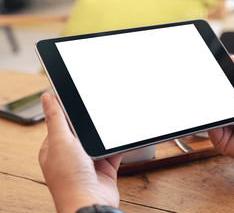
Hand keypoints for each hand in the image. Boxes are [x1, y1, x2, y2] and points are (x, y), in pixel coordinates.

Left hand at [38, 93, 122, 212]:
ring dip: (106, 134)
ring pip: (99, 140)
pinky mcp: (105, 167)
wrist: (90, 202)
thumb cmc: (69, 179)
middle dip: (91, 123)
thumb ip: (56, 119)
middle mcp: (71, 154)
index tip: (80, 98)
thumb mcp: (60, 141)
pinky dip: (118, 145)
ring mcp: (89, 161)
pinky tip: (121, 138)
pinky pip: (113, 151)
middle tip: (99, 112)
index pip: (61, 122)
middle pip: (83, 130)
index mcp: (55, 147)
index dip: (70, 111)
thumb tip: (47, 98)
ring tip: (111, 125)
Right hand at [208, 55, 233, 171]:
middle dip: (207, 93)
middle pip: (212, 104)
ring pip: (210, 115)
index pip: (220, 94)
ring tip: (209, 94)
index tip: (206, 71)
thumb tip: (232, 59)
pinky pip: (210, 128)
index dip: (212, 83)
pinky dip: (210, 119)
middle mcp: (228, 118)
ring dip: (208, 105)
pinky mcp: (221, 142)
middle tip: (203, 81)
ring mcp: (223, 130)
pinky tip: (215, 111)